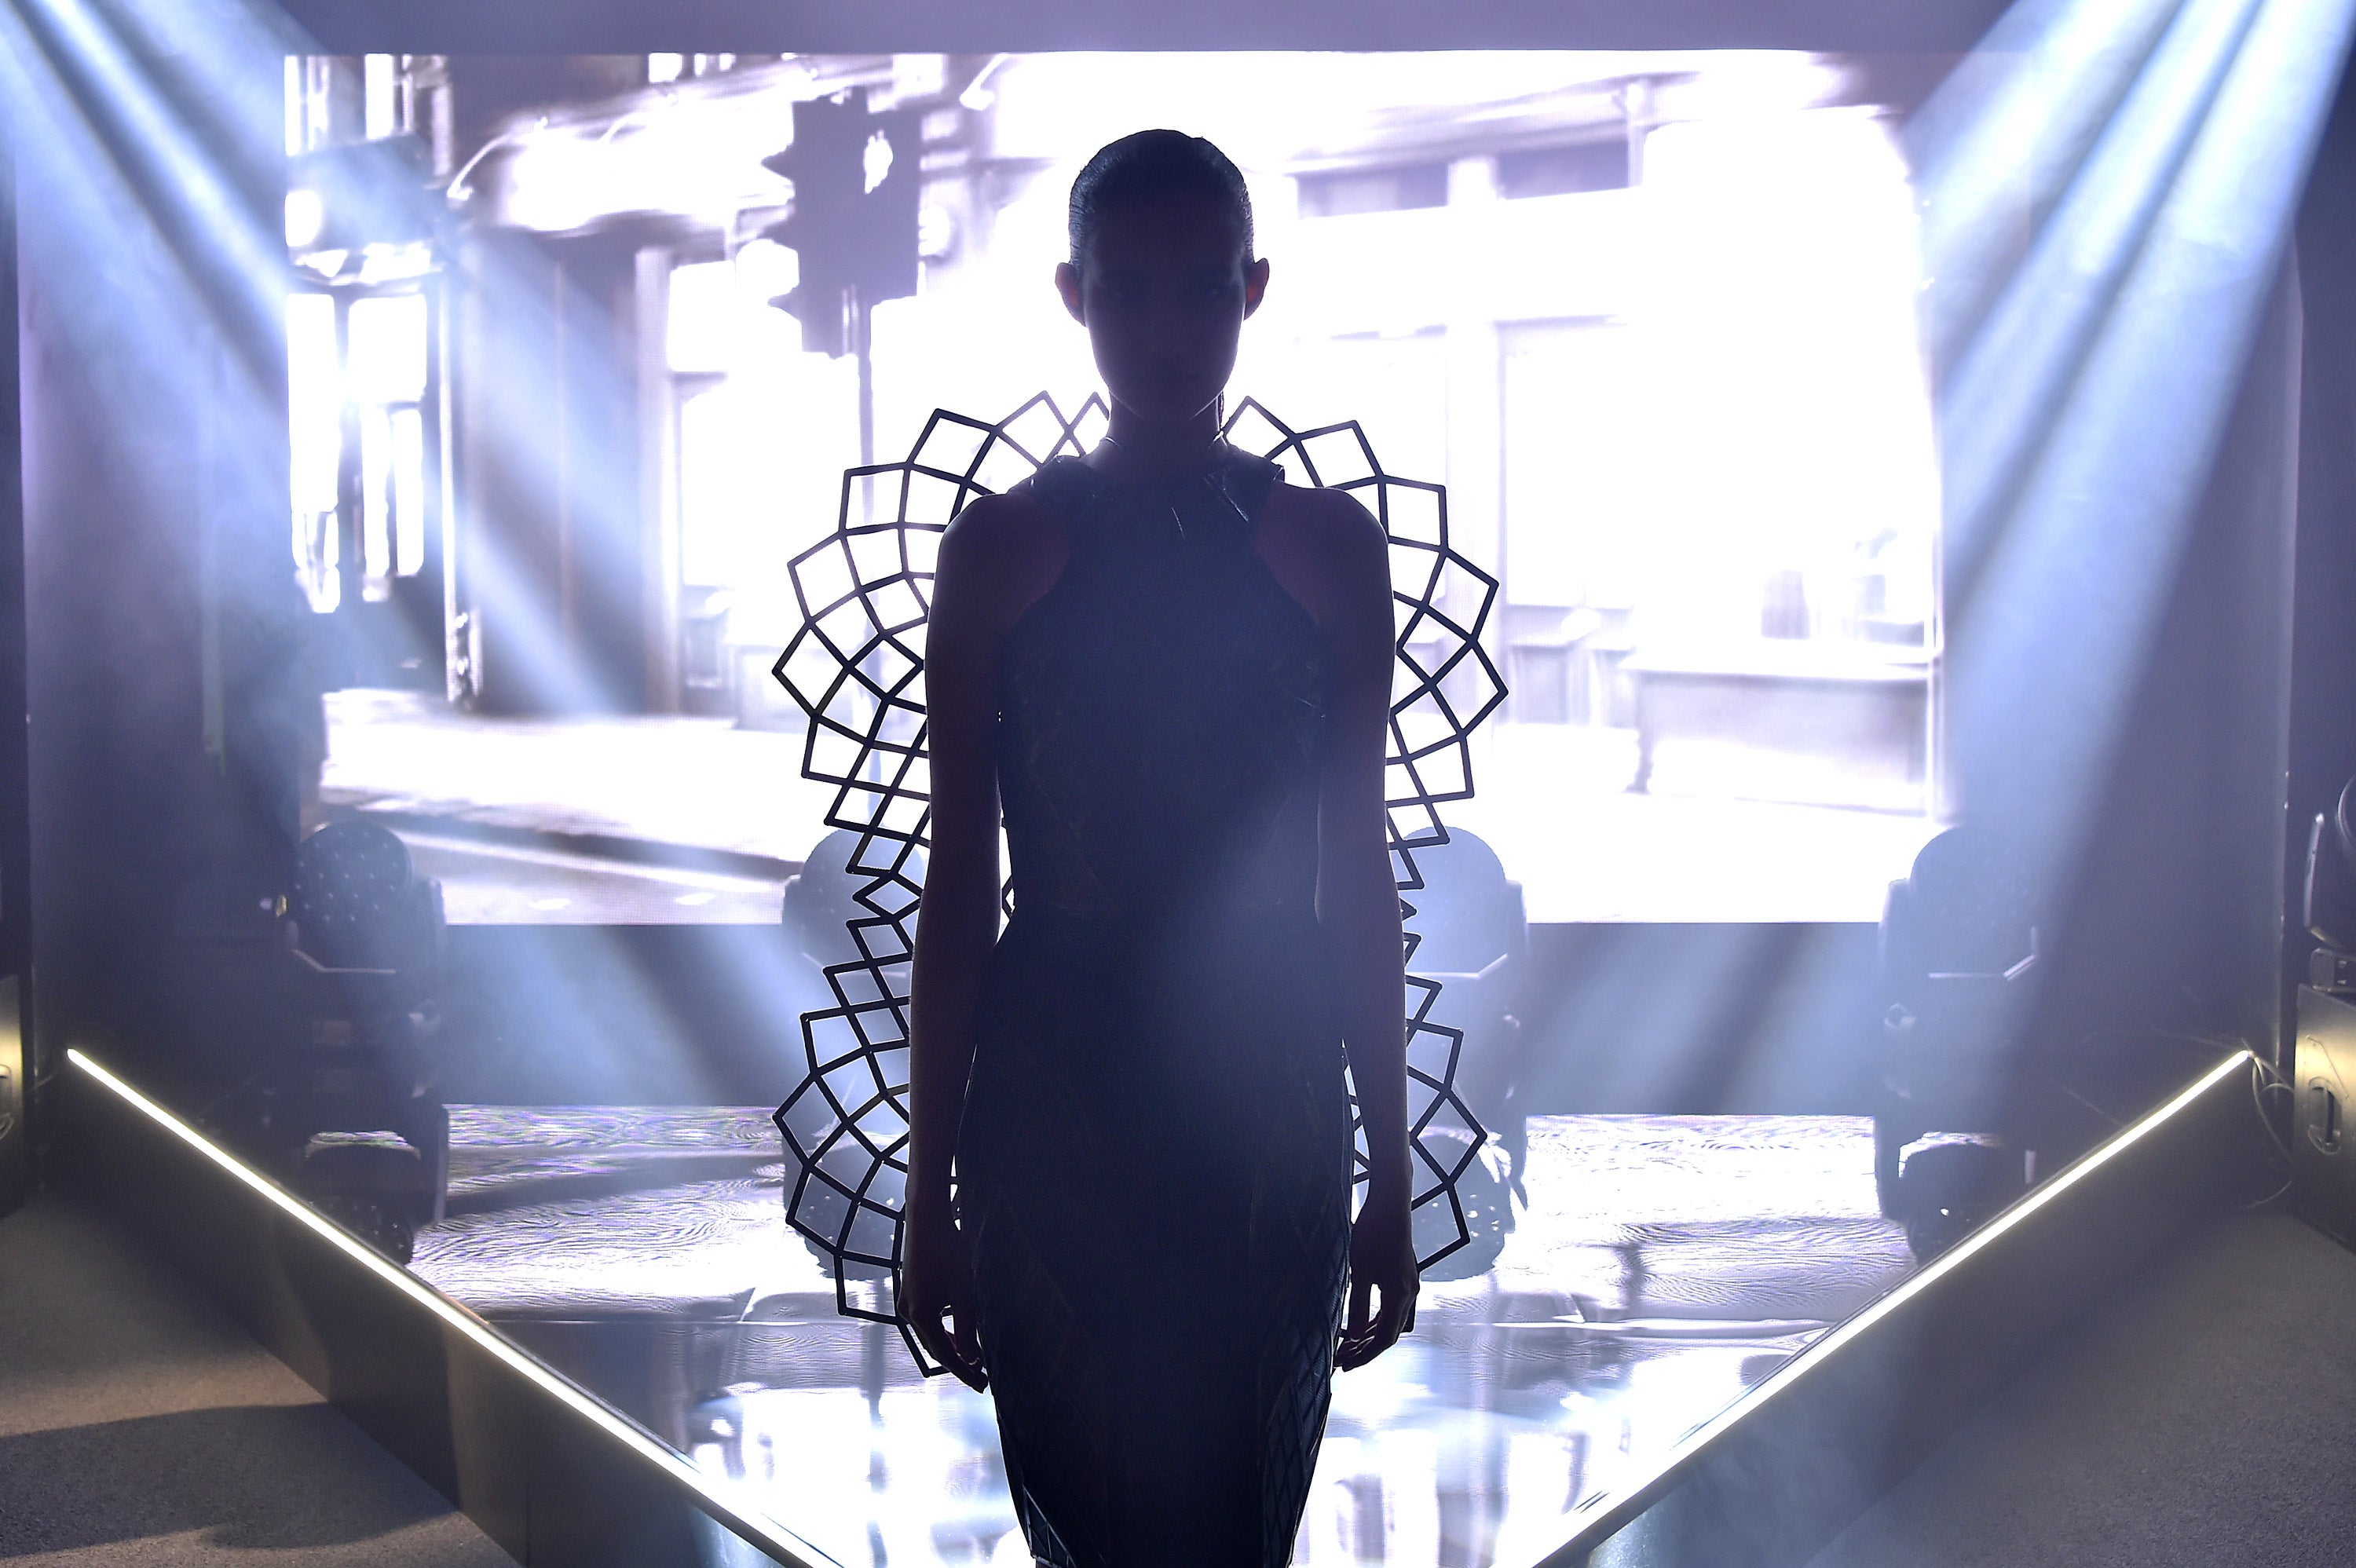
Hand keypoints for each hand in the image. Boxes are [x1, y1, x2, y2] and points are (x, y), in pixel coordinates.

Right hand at [899, 1195, 987, 1389]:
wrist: (926, 1222)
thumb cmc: (948, 1253)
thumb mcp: (964, 1293)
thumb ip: (967, 1327)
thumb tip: (971, 1358)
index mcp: (921, 1316)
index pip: (946, 1355)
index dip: (965, 1372)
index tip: (982, 1385)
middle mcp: (908, 1313)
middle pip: (935, 1349)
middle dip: (959, 1364)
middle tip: (981, 1378)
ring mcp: (906, 1303)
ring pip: (930, 1336)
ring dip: (951, 1349)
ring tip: (972, 1361)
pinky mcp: (909, 1293)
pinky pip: (926, 1323)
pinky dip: (942, 1333)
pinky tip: (956, 1335)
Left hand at [1337, 1182, 1418, 1370]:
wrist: (1391, 1204)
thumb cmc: (1373, 1234)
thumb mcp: (1360, 1270)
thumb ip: (1357, 1304)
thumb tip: (1352, 1335)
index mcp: (1400, 1295)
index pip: (1384, 1338)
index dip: (1366, 1355)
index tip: (1346, 1365)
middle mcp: (1409, 1294)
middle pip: (1389, 1333)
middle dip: (1365, 1349)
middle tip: (1341, 1359)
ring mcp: (1408, 1285)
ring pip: (1390, 1321)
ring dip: (1369, 1335)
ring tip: (1347, 1346)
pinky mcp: (1403, 1277)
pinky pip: (1390, 1308)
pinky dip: (1374, 1320)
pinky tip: (1359, 1326)